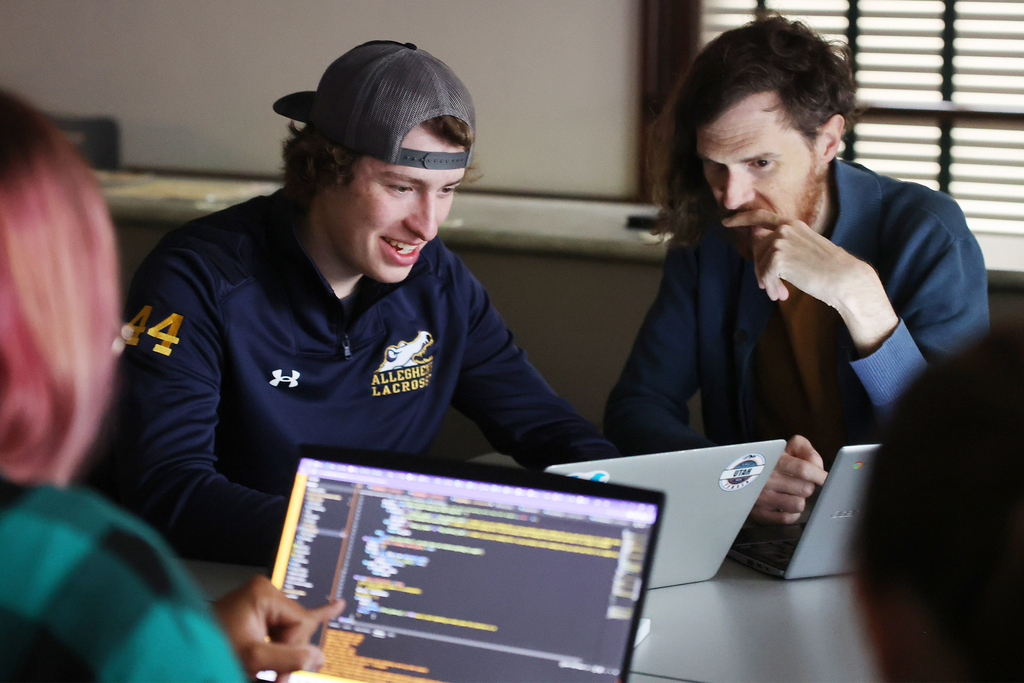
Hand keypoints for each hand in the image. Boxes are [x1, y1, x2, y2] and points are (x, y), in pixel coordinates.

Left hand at [213, 574, 344, 680]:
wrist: (178, 656)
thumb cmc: (207, 650)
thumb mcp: (252, 659)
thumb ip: (289, 658)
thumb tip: (318, 657)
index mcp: (264, 593)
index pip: (301, 622)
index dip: (293, 651)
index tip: (279, 673)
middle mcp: (263, 593)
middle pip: (296, 629)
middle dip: (287, 656)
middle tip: (273, 677)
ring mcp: (259, 603)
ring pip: (289, 635)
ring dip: (280, 657)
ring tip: (268, 672)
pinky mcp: (257, 614)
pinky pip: (287, 624)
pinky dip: (302, 628)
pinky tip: (336, 606)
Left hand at [723, 209, 898, 355]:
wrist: (844, 278)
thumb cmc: (828, 268)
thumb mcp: (805, 248)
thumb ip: (784, 245)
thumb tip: (759, 248)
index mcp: (793, 224)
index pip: (761, 216)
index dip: (742, 218)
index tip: (726, 221)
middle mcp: (785, 229)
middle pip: (757, 248)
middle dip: (760, 269)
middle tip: (767, 287)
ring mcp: (781, 241)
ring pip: (760, 264)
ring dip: (767, 282)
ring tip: (778, 293)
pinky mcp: (778, 257)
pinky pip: (765, 275)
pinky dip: (771, 287)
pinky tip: (781, 294)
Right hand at [749, 435, 827, 524]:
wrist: (737, 473)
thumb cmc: (770, 461)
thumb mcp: (786, 447)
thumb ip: (806, 450)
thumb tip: (818, 468)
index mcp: (774, 460)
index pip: (803, 469)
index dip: (819, 475)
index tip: (825, 479)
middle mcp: (766, 479)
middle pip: (805, 489)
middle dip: (808, 486)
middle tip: (800, 483)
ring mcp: (762, 498)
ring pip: (798, 505)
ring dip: (799, 500)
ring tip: (792, 493)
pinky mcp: (760, 513)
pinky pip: (788, 518)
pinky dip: (791, 512)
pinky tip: (785, 503)